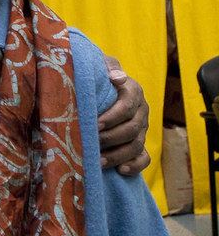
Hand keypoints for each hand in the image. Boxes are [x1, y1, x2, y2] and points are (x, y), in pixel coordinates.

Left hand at [97, 54, 149, 175]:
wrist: (101, 86)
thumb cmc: (98, 74)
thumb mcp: (101, 65)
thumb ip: (109, 67)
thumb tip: (117, 78)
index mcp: (133, 91)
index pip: (128, 105)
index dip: (113, 116)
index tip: (96, 123)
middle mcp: (141, 111)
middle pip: (131, 129)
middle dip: (111, 138)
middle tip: (91, 143)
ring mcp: (142, 128)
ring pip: (136, 145)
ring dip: (118, 155)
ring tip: (98, 161)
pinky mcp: (140, 143)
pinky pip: (144, 158)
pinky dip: (135, 165)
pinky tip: (121, 170)